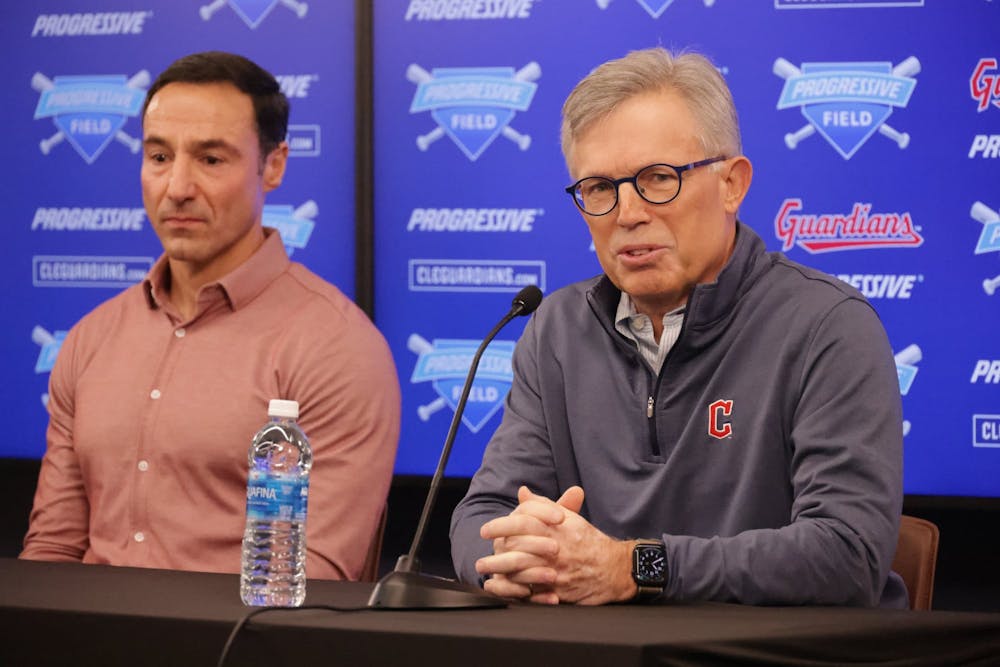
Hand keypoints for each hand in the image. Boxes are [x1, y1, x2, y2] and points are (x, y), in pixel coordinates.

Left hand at [476, 486, 636, 605]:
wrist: (614, 568)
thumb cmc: (589, 541)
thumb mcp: (569, 518)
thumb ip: (542, 506)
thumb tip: (523, 493)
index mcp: (557, 529)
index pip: (524, 522)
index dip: (502, 525)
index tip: (485, 530)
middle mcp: (556, 549)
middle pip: (519, 549)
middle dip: (496, 554)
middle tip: (481, 558)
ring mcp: (557, 570)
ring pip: (523, 572)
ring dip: (500, 572)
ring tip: (486, 573)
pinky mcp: (559, 590)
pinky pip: (533, 591)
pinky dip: (514, 590)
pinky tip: (501, 588)